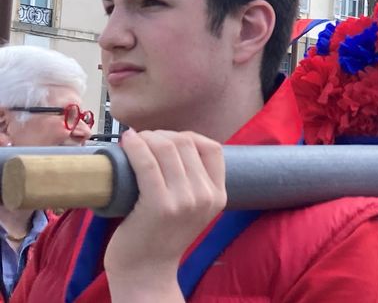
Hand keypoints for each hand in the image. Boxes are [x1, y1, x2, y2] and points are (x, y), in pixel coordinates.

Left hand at [104, 129, 226, 299]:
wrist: (146, 274)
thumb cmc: (162, 238)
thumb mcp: (193, 210)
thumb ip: (195, 184)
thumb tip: (176, 145)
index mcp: (219, 196)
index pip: (213, 148)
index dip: (189, 137)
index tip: (169, 141)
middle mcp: (205, 196)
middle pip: (187, 143)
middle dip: (163, 135)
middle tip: (145, 140)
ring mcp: (184, 200)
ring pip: (167, 148)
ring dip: (148, 137)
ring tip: (134, 141)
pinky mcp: (158, 205)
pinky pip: (147, 163)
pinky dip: (135, 147)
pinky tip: (127, 141)